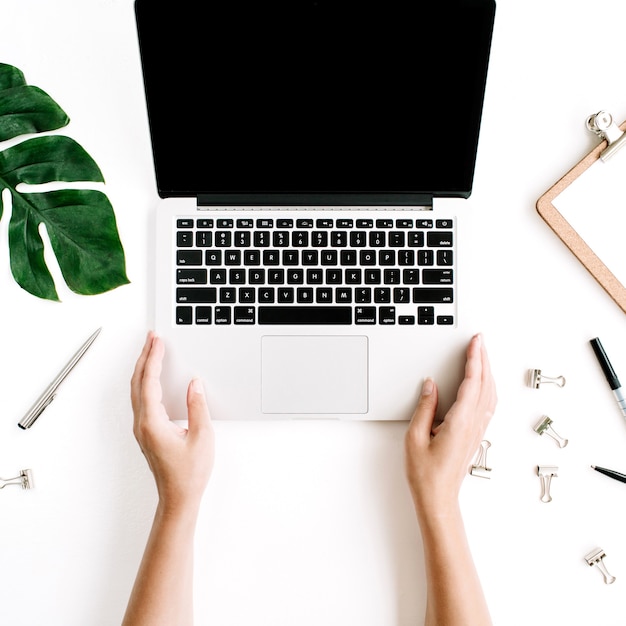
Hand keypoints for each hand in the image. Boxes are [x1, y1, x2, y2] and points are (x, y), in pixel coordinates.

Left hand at [130, 331, 214, 513]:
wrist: (178, 498)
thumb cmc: (189, 474)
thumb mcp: (202, 437)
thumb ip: (198, 407)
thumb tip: (194, 384)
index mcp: (153, 423)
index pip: (150, 381)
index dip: (153, 358)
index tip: (157, 341)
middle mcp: (142, 424)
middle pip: (138, 382)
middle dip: (144, 357)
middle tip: (152, 338)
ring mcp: (142, 428)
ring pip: (137, 390)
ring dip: (143, 368)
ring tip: (152, 351)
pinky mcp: (147, 432)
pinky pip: (142, 399)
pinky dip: (146, 382)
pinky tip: (154, 378)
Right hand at [405, 333, 496, 518]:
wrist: (439, 498)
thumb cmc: (425, 473)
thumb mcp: (414, 437)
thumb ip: (424, 408)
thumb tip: (430, 385)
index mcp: (460, 422)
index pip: (471, 382)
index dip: (474, 359)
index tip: (475, 342)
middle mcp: (474, 424)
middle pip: (485, 384)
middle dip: (483, 358)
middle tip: (479, 340)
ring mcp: (478, 430)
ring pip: (490, 393)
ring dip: (487, 371)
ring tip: (481, 355)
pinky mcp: (476, 434)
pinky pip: (488, 404)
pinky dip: (488, 386)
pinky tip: (483, 382)